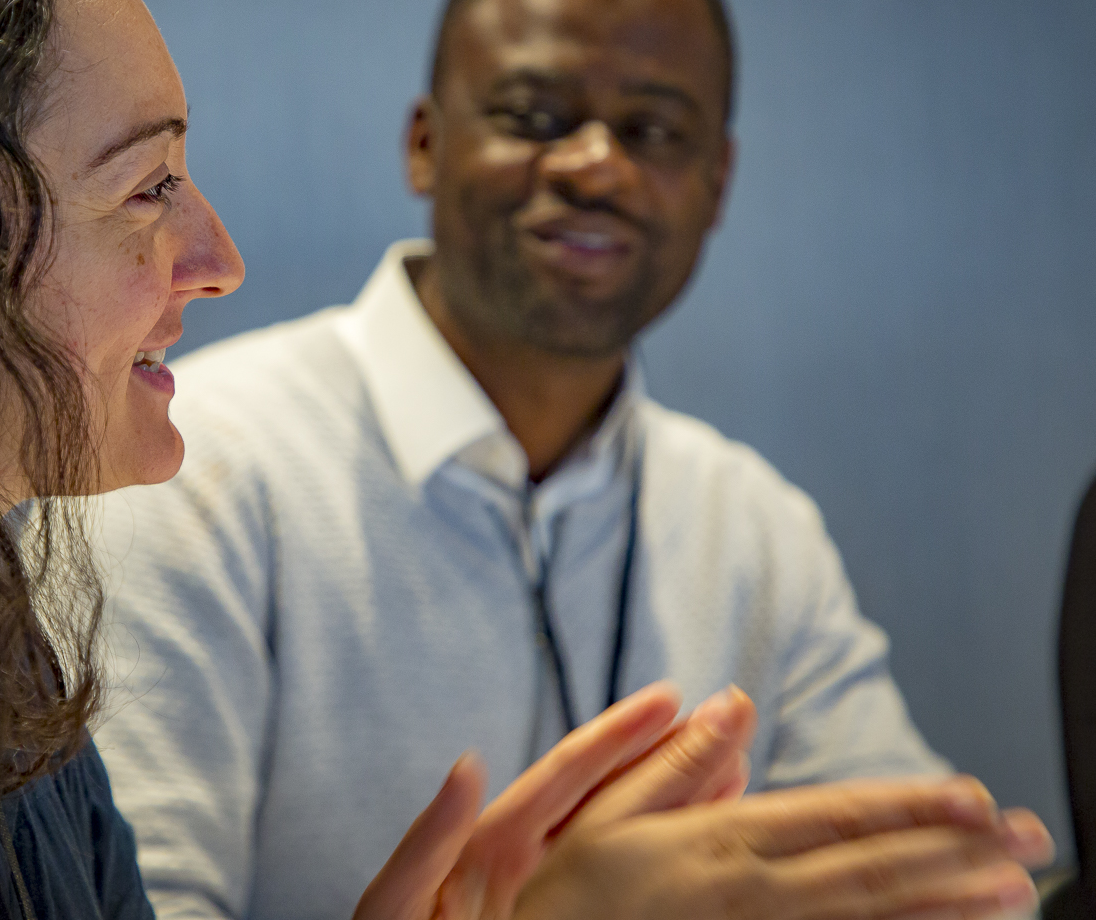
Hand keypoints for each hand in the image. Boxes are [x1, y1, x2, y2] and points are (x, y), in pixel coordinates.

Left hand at [355, 680, 740, 919]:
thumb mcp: (398, 899)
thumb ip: (431, 837)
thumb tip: (468, 765)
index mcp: (492, 846)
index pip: (568, 778)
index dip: (617, 736)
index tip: (668, 698)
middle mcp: (533, 865)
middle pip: (616, 796)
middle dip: (671, 755)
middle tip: (730, 718)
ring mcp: (559, 897)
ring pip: (635, 839)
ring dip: (685, 803)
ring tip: (739, 766)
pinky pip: (632, 891)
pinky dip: (672, 861)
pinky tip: (710, 843)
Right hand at [518, 753, 1055, 919]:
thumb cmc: (571, 898)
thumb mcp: (603, 819)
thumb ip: (677, 763)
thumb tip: (735, 703)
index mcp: (718, 844)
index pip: (837, 818)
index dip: (911, 807)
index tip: (975, 797)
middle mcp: (751, 894)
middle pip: (875, 872)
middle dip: (959, 855)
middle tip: (1031, 841)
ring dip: (950, 907)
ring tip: (1015, 895)